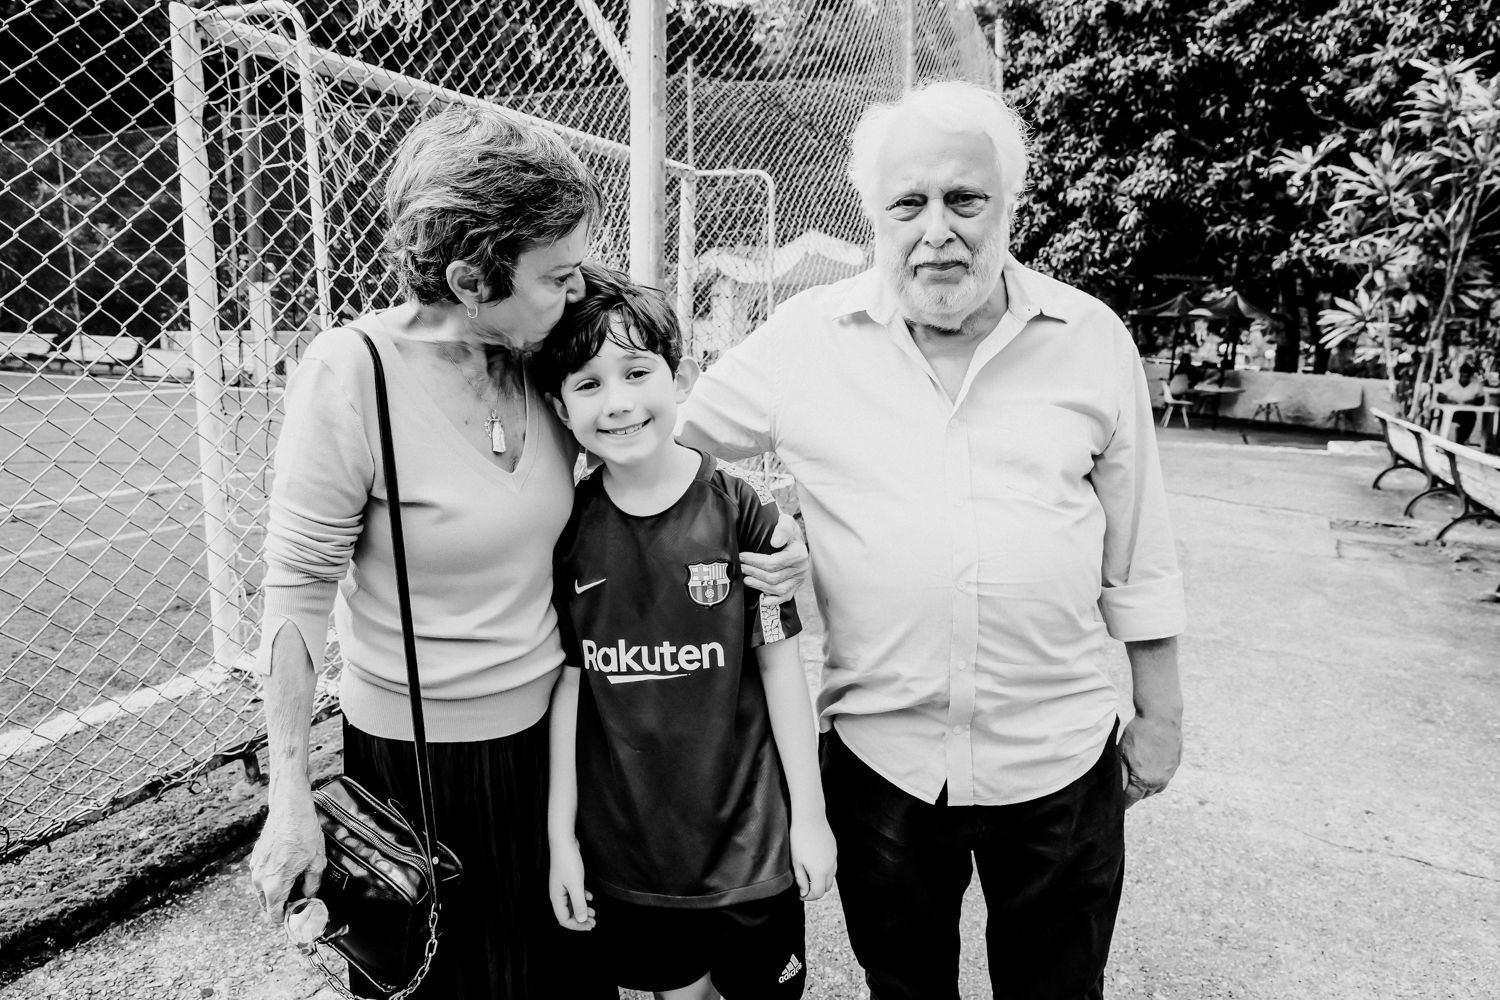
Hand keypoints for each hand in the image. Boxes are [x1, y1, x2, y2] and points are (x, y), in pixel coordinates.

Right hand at [249, 788, 324, 922]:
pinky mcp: (255, 857)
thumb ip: (311, 886)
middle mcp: (259, 879)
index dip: (287, 918)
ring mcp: (255, 867)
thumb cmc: (303, 833)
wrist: (290, 808)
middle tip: (300, 896)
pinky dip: (272, 878)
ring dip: (277, 891)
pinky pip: (262, 876)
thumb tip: (308, 897)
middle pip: (267, 905)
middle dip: (282, 905)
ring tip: (296, 880)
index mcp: (273, 885)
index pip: (274, 917)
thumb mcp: (316, 863)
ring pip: (263, 891)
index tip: (298, 913)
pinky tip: (288, 867)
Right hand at [548, 839, 594, 930]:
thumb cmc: (568, 862)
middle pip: (568, 913)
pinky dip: (582, 898)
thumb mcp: (576, 885)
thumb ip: (579, 903)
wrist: (564, 842)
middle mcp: (557, 894)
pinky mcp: (567, 879)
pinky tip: (590, 896)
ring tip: (594, 912)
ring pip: (572, 904)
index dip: (577, 926)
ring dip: (582, 909)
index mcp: (556, 898)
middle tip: (594, 922)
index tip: (590, 926)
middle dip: (581, 919)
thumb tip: (581, 920)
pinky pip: (574, 894)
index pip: (564, 919)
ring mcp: (562, 887)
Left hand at [740, 514, 807, 604]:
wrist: (794, 539)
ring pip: (778, 589)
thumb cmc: (786, 530)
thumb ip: (782, 529)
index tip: (742, 556)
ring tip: (746, 579)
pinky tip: (762, 599)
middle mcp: (801, 568)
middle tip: (741, 567)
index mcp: (799, 553)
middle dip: (754, 572)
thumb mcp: (786, 522)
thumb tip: (775, 542)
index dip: (755, 561)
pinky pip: (786, 597)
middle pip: (774, 577)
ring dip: (760, 586)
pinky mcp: (796, 586)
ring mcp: (799, 579)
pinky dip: (774, 600)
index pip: (774, 562)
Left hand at [790, 816, 836, 900]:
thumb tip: (804, 892)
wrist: (810, 818)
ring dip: (822, 880)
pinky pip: (832, 865)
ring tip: (809, 875)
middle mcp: (830, 867)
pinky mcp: (834, 849)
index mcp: (820, 872)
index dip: (808, 897)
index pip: (818, 893)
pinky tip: (815, 863)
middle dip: (816, 890)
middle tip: (804, 886)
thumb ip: (801, 879)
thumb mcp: (796, 862)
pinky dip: (825, 870)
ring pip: (831, 877)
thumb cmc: (799, 839)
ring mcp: (834, 857)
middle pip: (826, 887)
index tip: (800, 895)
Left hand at [1118, 712, 1180, 807]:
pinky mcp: (1175, 764)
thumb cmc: (1138, 734)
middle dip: (1134, 795)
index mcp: (1144, 780)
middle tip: (1125, 793)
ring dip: (1146, 788)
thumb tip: (1117, 786)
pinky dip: (1156, 779)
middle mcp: (1159, 780)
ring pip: (1156, 788)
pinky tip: (1150, 772)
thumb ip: (1120, 772)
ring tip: (1137, 784)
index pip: (1131, 798)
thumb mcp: (1122, 753)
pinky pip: (1165, 778)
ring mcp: (1169, 773)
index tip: (1118, 805)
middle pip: (1144, 795)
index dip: (1123, 802)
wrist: (1161, 718)